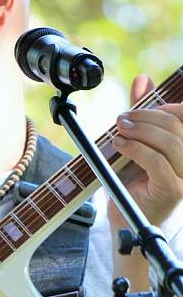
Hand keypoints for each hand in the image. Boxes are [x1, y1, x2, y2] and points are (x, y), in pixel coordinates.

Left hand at [109, 74, 182, 227]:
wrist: (124, 216)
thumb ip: (142, 113)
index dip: (167, 107)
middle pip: (177, 126)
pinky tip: (120, 145)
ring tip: (119, 131)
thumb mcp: (135, 140)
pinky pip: (157, 161)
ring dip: (140, 131)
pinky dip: (136, 149)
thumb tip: (143, 80)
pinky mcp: (173, 190)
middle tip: (121, 119)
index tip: (141, 108)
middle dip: (146, 117)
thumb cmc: (131, 180)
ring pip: (170, 142)